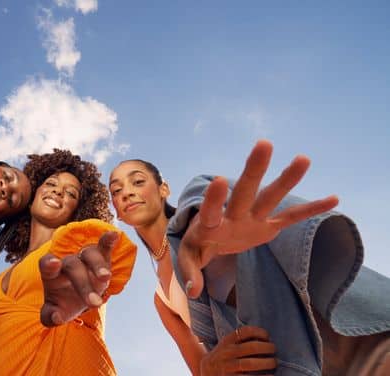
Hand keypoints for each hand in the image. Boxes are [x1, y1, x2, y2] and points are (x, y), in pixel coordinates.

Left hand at [39, 231, 118, 326]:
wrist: (77, 295)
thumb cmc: (63, 302)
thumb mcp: (54, 312)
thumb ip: (49, 316)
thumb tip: (56, 317)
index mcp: (51, 273)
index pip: (46, 264)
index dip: (49, 263)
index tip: (54, 263)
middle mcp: (67, 262)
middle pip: (73, 266)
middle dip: (83, 285)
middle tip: (94, 303)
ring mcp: (83, 257)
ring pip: (89, 255)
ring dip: (98, 266)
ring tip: (105, 278)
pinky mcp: (100, 256)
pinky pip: (103, 245)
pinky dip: (108, 239)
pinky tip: (114, 234)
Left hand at [178, 140, 338, 296]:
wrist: (209, 239)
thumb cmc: (196, 246)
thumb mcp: (187, 260)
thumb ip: (189, 273)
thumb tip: (194, 291)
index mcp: (210, 224)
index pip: (212, 210)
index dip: (215, 198)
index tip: (221, 179)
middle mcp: (234, 215)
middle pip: (245, 192)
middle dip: (253, 171)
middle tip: (264, 144)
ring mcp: (252, 218)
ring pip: (270, 197)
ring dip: (286, 180)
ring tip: (304, 159)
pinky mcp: (267, 226)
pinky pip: (291, 217)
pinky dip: (310, 210)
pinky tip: (333, 199)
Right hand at [200, 326, 275, 375]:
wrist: (206, 372)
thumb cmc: (222, 357)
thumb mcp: (226, 345)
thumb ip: (239, 340)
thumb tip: (264, 338)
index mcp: (227, 341)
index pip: (244, 331)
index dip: (259, 332)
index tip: (267, 336)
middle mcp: (227, 352)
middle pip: (251, 347)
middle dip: (267, 348)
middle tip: (274, 350)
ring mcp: (228, 367)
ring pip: (251, 364)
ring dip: (267, 363)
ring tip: (274, 363)